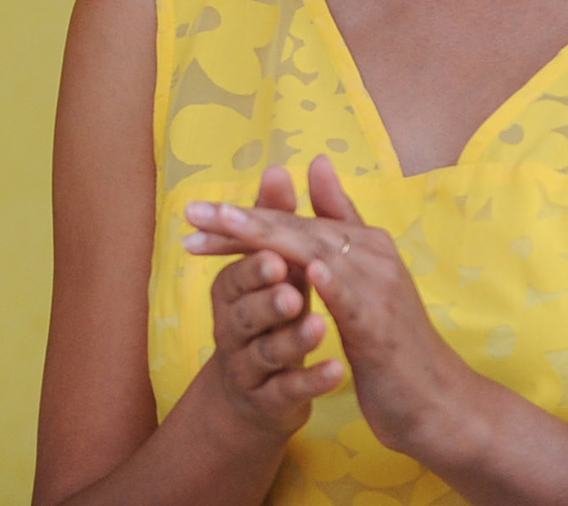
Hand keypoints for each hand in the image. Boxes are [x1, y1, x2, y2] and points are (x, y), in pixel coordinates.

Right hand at [178, 166, 341, 448]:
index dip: (253, 260)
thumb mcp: (276, 270)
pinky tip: (337, 372)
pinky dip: (312, 380)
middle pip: (244, 311)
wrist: (263, 390)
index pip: (237, 270)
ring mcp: (249, 365)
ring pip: (266, 351)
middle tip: (291, 287)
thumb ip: (278, 223)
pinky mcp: (270, 398)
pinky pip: (287, 390)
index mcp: (231, 292)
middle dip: (266, 297)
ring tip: (320, 326)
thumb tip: (279, 168)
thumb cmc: (272, 318)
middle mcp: (232, 326)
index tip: (277, 252)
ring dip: (292, 338)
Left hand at [185, 156, 482, 467]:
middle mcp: (373, 258)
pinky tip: (307, 270)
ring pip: (317, 254)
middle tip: (192, 214)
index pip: (291, 222)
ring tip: (227, 225)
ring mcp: (380, 291)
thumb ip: (339, 222)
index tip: (194, 216)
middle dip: (241, 221)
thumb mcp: (359, 279)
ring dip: (269, 239)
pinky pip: (354, 301)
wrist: (439, 403)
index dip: (242, 218)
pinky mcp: (384, 329)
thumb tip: (317, 162)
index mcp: (364, 244)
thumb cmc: (391, 340)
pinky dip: (333, 283)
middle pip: (297, 230)